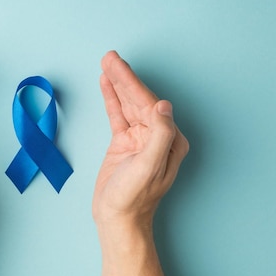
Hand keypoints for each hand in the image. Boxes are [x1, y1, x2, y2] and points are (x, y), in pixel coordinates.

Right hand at [93, 51, 188, 229]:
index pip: (149, 103)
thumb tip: (163, 105)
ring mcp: (140, 138)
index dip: (131, 82)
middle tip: (109, 56)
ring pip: (128, 104)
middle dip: (123, 77)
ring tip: (106, 64)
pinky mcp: (125, 143)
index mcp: (169, 139)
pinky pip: (118, 115)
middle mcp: (157, 135)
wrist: (117, 219)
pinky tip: (105, 84)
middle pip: (138, 99)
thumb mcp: (148, 167)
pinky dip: (112, 99)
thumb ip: (159, 136)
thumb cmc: (134, 198)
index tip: (116, 64)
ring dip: (116, 84)